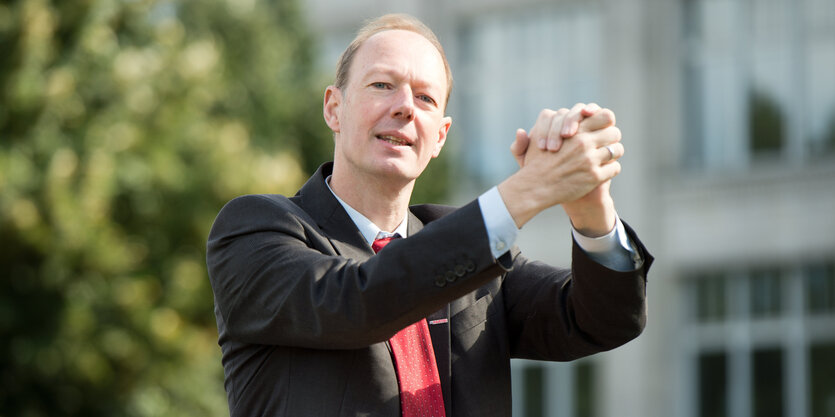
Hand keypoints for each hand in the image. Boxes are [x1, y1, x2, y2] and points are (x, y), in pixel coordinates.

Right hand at [498, 108, 622, 228]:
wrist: (534, 188)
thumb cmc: (536, 163)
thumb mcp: (539, 138)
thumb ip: (549, 124)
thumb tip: (568, 113)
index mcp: (574, 131)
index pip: (606, 116)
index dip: (605, 122)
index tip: (601, 129)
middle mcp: (584, 143)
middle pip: (614, 133)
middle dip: (611, 139)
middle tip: (605, 145)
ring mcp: (590, 160)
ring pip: (617, 150)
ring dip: (612, 155)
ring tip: (604, 159)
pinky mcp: (594, 177)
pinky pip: (615, 168)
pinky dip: (610, 170)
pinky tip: (601, 172)